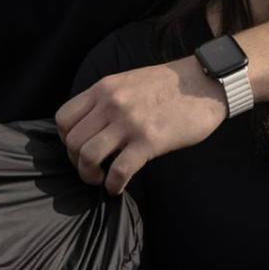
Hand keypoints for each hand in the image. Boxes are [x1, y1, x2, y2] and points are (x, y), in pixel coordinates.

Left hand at [56, 57, 227, 194]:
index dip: (66, 139)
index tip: (79, 148)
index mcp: (104, 89)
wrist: (204, 82)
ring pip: (89, 156)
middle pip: (72, 141)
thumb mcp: (129, 82)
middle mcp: (112, 104)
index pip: (63, 118)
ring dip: (89, 175)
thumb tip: (92, 126)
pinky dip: (114, 185)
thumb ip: (108, 100)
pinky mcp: (149, 141)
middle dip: (76, 161)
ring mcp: (130, 122)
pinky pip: (119, 171)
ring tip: (100, 179)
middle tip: (90, 168)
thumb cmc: (169, 85)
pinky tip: (118, 187)